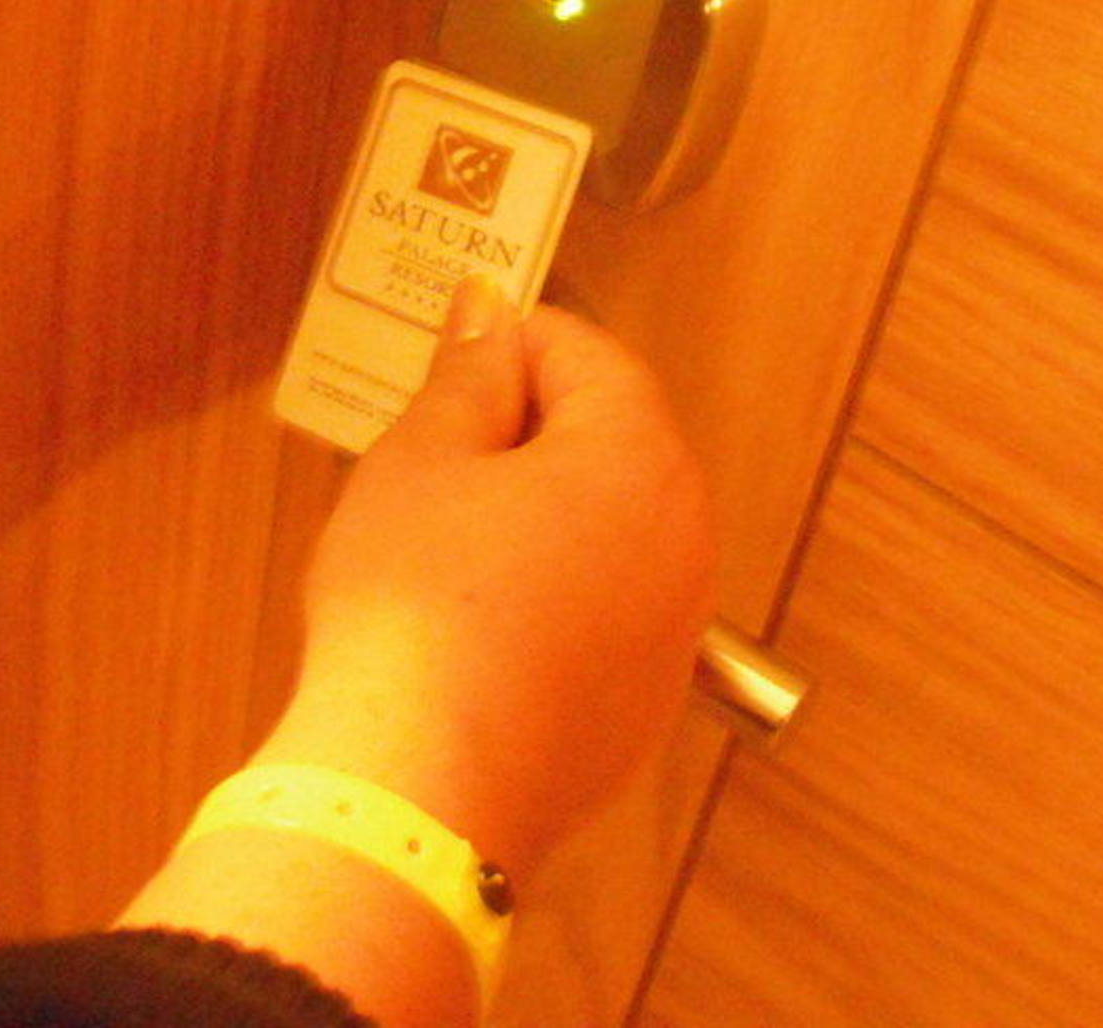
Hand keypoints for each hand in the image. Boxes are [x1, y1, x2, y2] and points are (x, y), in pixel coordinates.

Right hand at [258, 274, 717, 878]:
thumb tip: (490, 314)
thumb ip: (467, 377)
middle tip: (434, 456)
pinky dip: (554, 597)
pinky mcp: (646, 707)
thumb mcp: (420, 461)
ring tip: (444, 545)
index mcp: (641, 457)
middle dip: (528, 432)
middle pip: (613, 441)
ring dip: (541, 515)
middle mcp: (685, 538)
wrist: (423, 788)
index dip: (511, 344)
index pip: (590, 356)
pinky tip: (476, 624)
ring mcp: (675, 630)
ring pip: (611, 530)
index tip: (450, 361)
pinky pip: (606, 614)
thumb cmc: (416, 608)